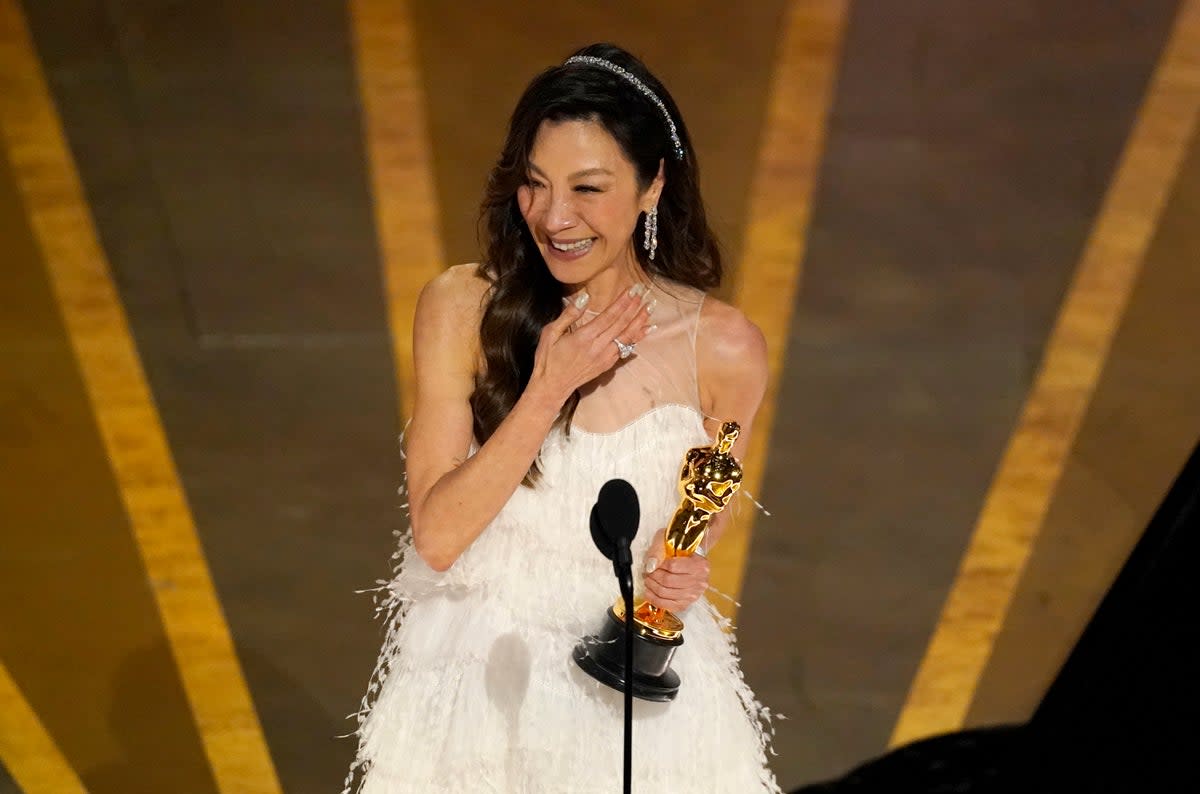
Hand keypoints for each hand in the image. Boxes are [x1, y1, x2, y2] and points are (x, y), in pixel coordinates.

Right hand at [529, 285, 654, 401]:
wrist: (552, 387)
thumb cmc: (548, 358)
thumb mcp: (550, 333)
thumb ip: (569, 315)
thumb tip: (585, 298)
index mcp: (584, 337)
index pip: (609, 316)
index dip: (622, 302)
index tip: (632, 290)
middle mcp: (598, 347)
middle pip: (621, 324)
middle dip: (634, 307)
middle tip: (645, 293)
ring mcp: (605, 357)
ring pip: (627, 337)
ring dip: (640, 321)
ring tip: (650, 307)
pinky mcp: (607, 365)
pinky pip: (626, 348)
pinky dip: (637, 337)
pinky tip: (646, 329)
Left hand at [642, 528, 710, 611]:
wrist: (689, 560)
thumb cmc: (680, 550)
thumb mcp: (669, 541)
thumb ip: (659, 550)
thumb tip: (651, 565)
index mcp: (700, 564)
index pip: (673, 566)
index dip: (658, 565)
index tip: (652, 563)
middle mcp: (700, 581)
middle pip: (668, 581)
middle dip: (653, 576)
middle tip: (647, 572)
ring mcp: (693, 595)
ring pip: (666, 593)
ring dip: (651, 587)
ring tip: (647, 580)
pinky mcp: (686, 604)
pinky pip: (667, 605)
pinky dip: (654, 599)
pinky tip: (649, 592)